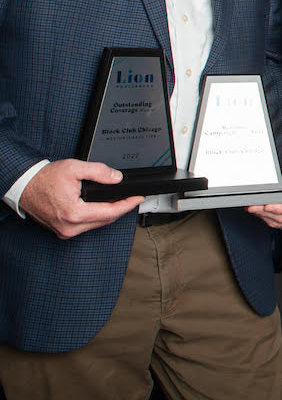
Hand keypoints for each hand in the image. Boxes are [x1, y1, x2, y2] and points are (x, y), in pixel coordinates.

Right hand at [19, 159, 142, 238]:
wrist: (24, 186)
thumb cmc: (44, 179)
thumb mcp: (73, 168)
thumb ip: (99, 171)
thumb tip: (117, 178)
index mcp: (74, 214)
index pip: (111, 212)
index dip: (128, 205)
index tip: (139, 199)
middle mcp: (70, 227)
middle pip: (106, 220)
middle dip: (121, 208)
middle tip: (132, 198)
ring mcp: (66, 231)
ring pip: (97, 224)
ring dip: (110, 213)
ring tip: (120, 200)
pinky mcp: (63, 231)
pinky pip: (87, 225)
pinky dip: (97, 216)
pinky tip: (103, 207)